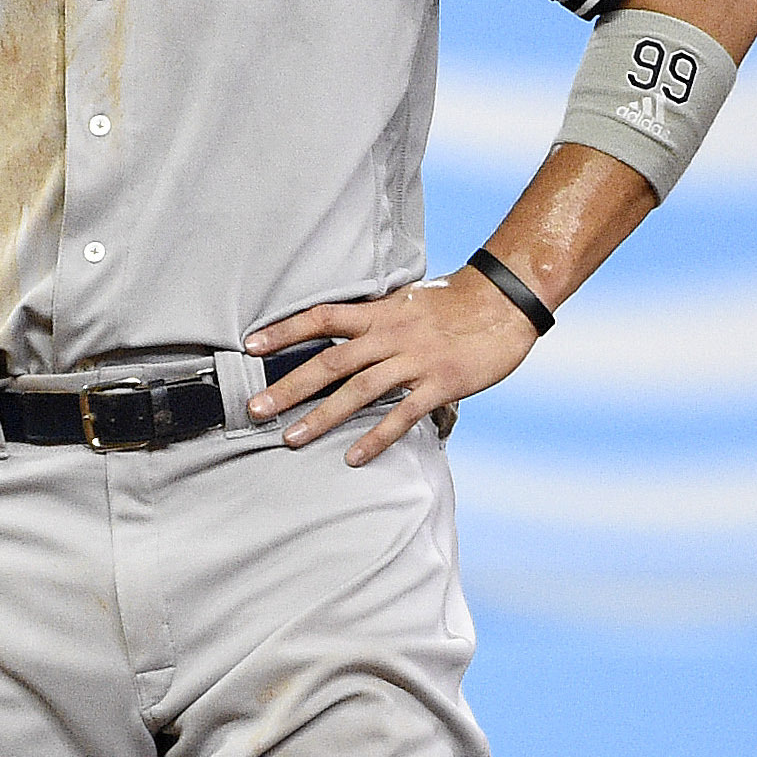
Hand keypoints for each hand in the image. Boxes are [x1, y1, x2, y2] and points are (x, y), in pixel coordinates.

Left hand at [245, 264, 543, 465]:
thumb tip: (341, 334)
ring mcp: (415, 361)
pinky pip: (402, 415)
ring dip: (321, 417)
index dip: (284, 331)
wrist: (506, 300)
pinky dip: (376, 437)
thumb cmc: (456, 303)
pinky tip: (353, 457)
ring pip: (359, 391)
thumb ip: (375, 320)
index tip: (250, 346)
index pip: (321, 317)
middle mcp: (391, 335)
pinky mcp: (441, 383)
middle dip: (289, 387)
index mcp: (380, 312)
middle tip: (256, 410)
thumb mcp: (407, 301)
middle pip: (330, 362)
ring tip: (291, 439)